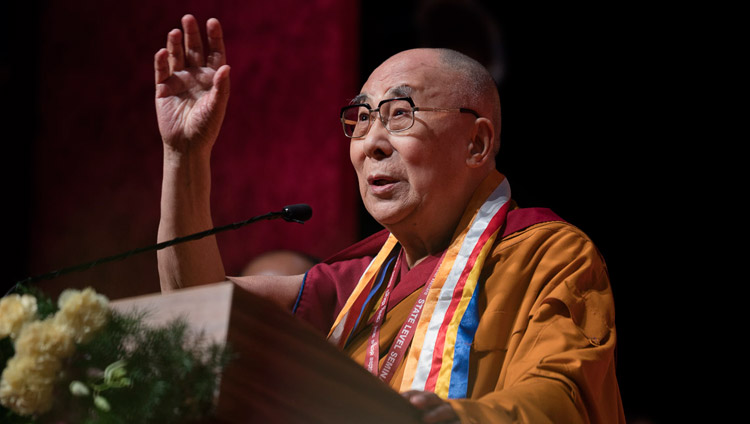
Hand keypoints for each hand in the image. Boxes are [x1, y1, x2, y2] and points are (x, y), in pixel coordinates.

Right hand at [154, 14, 229, 152]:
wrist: (186, 145)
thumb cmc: (206, 128)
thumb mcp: (216, 107)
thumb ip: (221, 88)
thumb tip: (226, 66)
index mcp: (213, 79)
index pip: (215, 53)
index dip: (214, 37)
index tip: (212, 22)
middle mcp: (196, 76)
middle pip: (194, 49)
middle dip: (192, 34)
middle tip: (188, 18)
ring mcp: (179, 80)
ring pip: (177, 56)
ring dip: (175, 44)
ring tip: (175, 32)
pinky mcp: (163, 88)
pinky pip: (162, 70)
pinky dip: (162, 60)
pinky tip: (164, 52)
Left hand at [402, 390, 460, 423]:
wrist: (459, 420)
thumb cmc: (434, 417)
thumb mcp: (421, 412)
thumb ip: (411, 410)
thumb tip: (394, 409)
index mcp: (428, 400)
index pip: (418, 394)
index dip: (410, 394)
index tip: (401, 398)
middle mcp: (440, 404)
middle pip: (432, 398)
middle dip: (423, 399)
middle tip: (414, 402)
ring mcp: (452, 412)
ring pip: (445, 410)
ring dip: (436, 413)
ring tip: (425, 419)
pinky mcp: (461, 421)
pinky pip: (457, 422)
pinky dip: (453, 423)